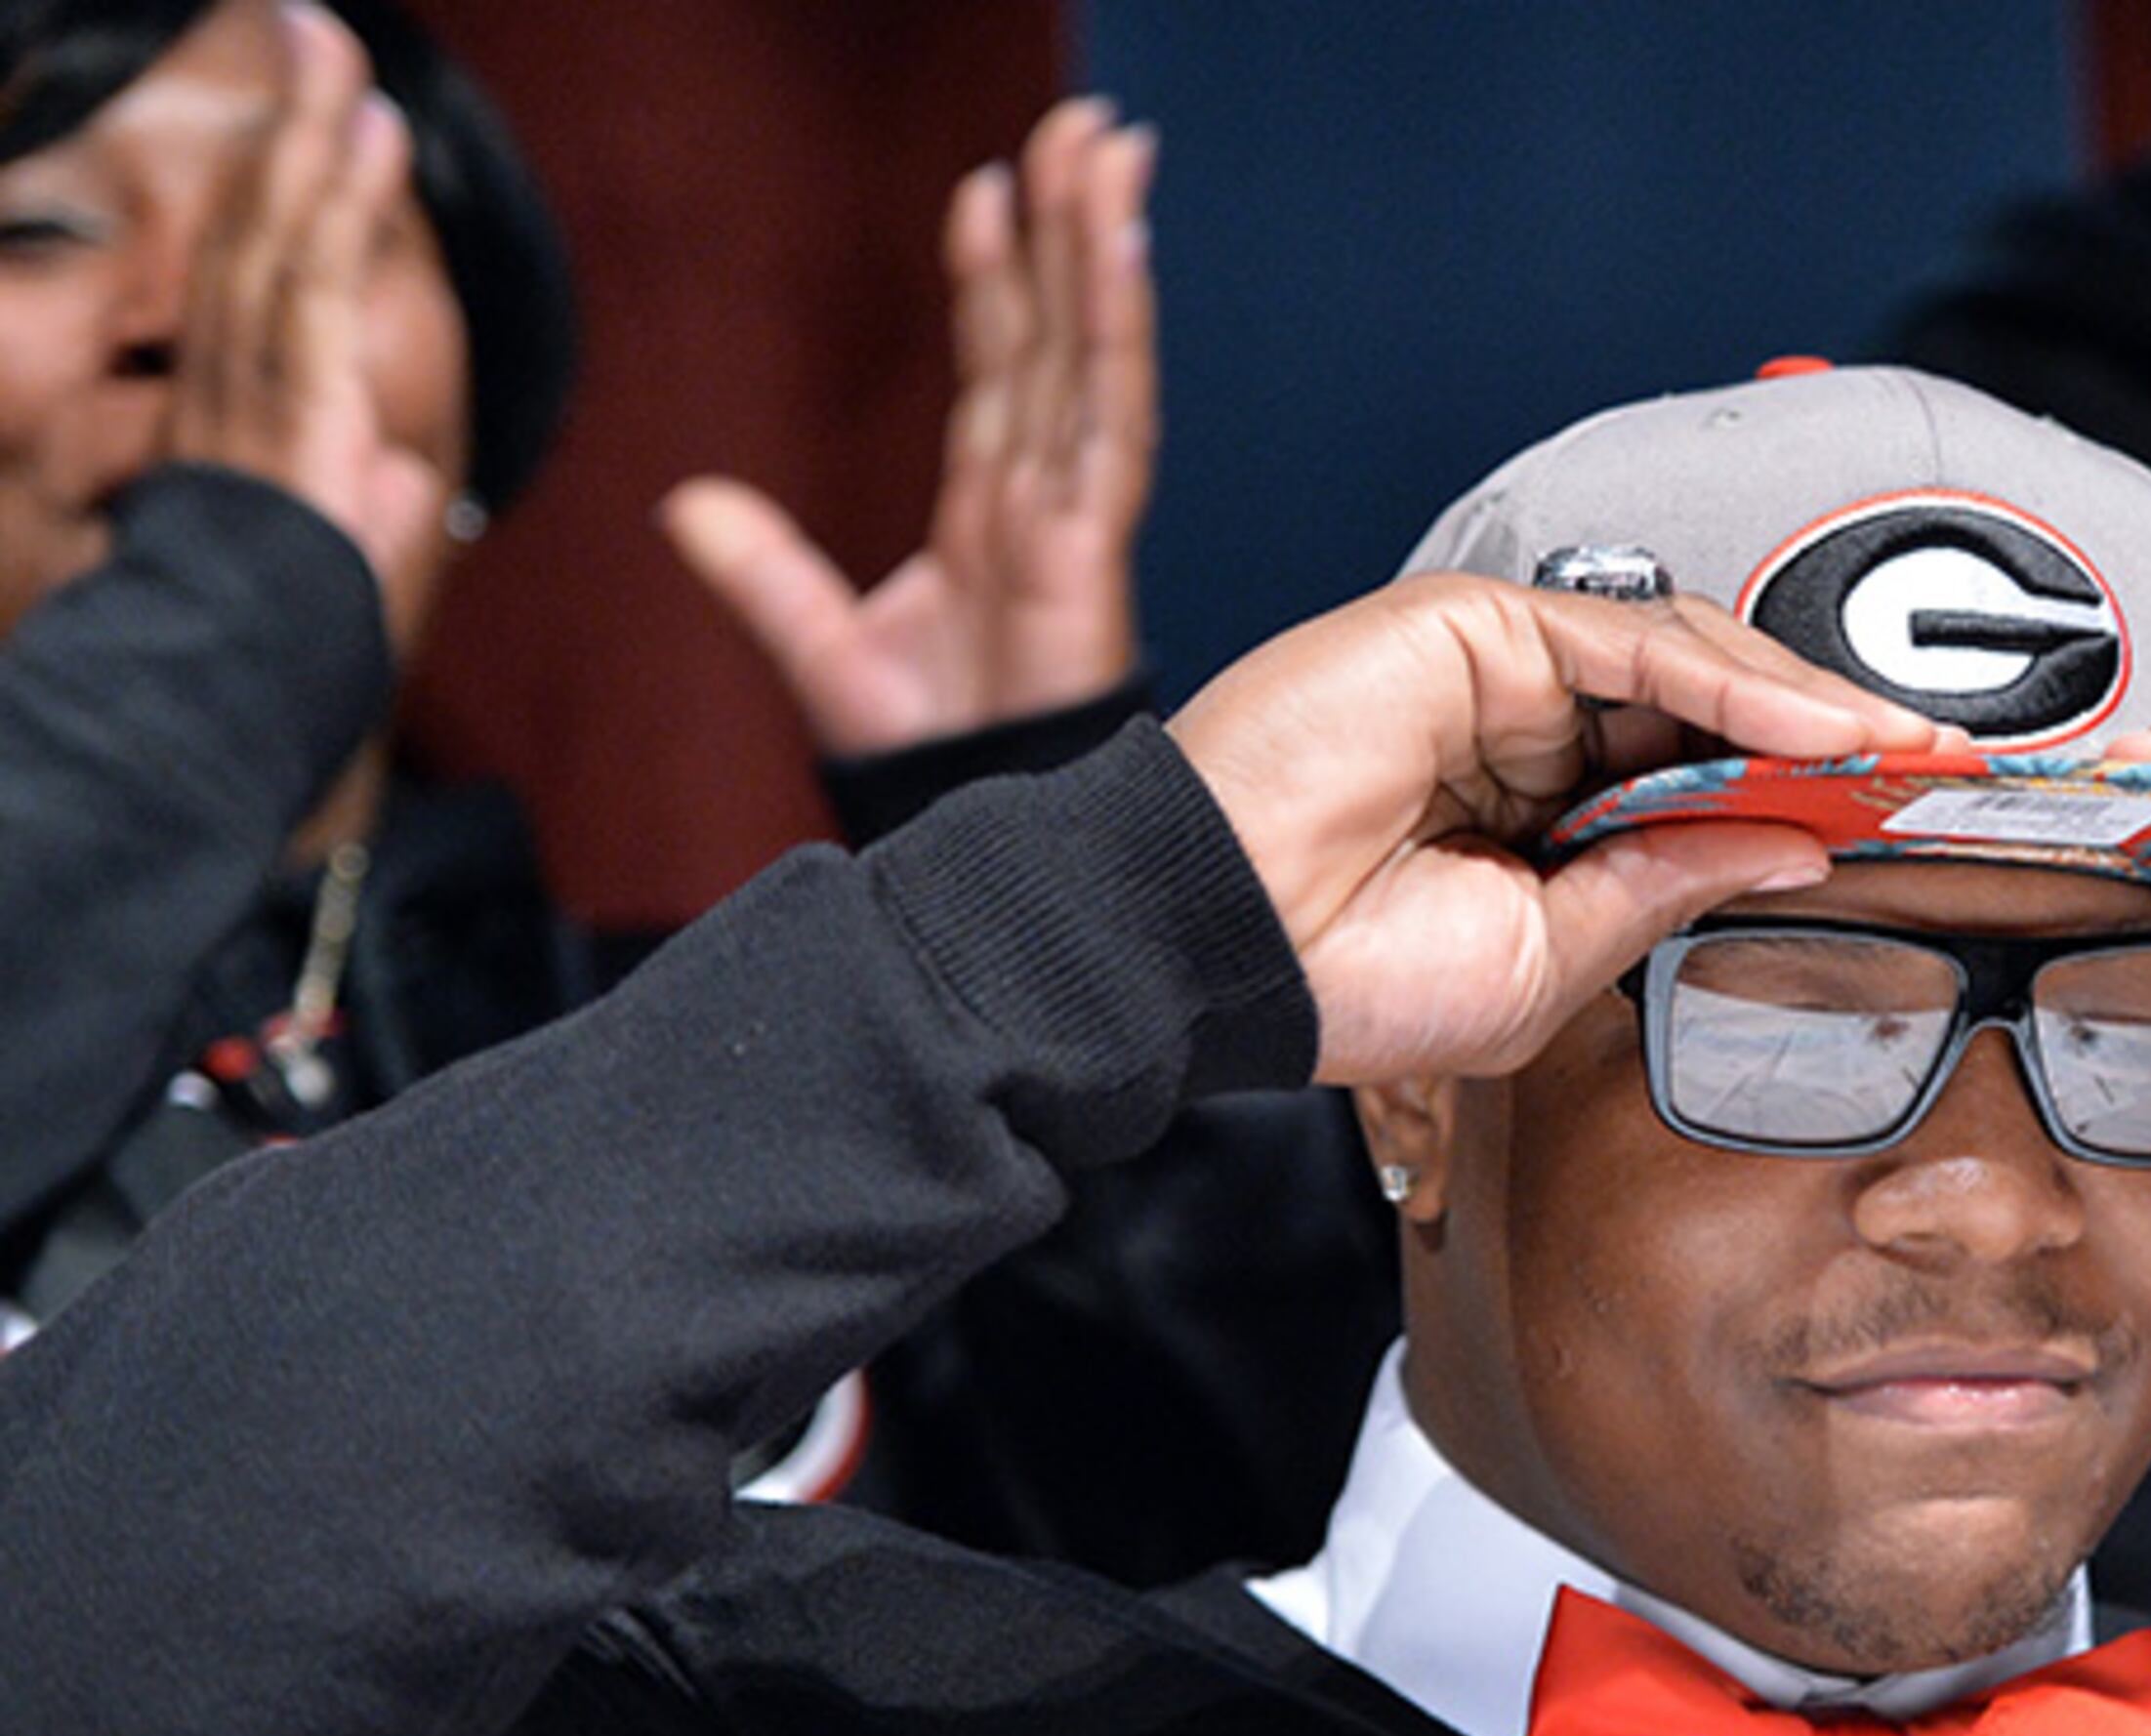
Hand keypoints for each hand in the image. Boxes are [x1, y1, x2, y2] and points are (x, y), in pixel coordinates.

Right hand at [162, 4, 451, 637]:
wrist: (244, 674)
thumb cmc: (286, 627)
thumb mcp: (336, 551)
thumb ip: (370, 504)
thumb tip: (403, 482)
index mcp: (245, 398)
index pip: (265, 268)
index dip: (283, 184)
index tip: (313, 112)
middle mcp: (235, 368)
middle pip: (261, 219)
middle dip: (288, 120)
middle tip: (311, 27)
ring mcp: (257, 375)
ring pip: (284, 226)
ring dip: (314, 130)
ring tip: (338, 49)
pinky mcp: (295, 389)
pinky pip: (321, 272)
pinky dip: (343, 196)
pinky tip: (370, 130)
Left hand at [661, 96, 1155, 755]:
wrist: (973, 843)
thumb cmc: (934, 765)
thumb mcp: (820, 650)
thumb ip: (763, 571)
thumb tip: (688, 504)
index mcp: (990, 513)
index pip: (1000, 367)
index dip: (999, 277)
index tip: (992, 189)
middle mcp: (1039, 497)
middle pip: (1058, 334)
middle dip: (1072, 227)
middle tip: (1087, 129)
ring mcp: (1071, 514)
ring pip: (1090, 351)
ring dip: (1100, 244)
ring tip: (1109, 151)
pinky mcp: (1089, 542)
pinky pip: (1106, 415)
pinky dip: (1114, 327)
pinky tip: (1115, 250)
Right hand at [1163, 576, 1954, 1085]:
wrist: (1224, 960)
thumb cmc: (1347, 979)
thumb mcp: (1552, 958)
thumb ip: (1667, 882)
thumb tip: (1797, 846)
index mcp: (1537, 814)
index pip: (1700, 780)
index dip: (1809, 789)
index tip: (1914, 813)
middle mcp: (1525, 728)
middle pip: (1711, 708)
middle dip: (1836, 736)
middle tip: (1948, 767)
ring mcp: (1500, 670)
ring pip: (1687, 661)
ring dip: (1808, 704)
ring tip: (1906, 748)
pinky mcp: (1472, 624)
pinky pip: (1634, 638)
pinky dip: (1733, 679)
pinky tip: (1813, 723)